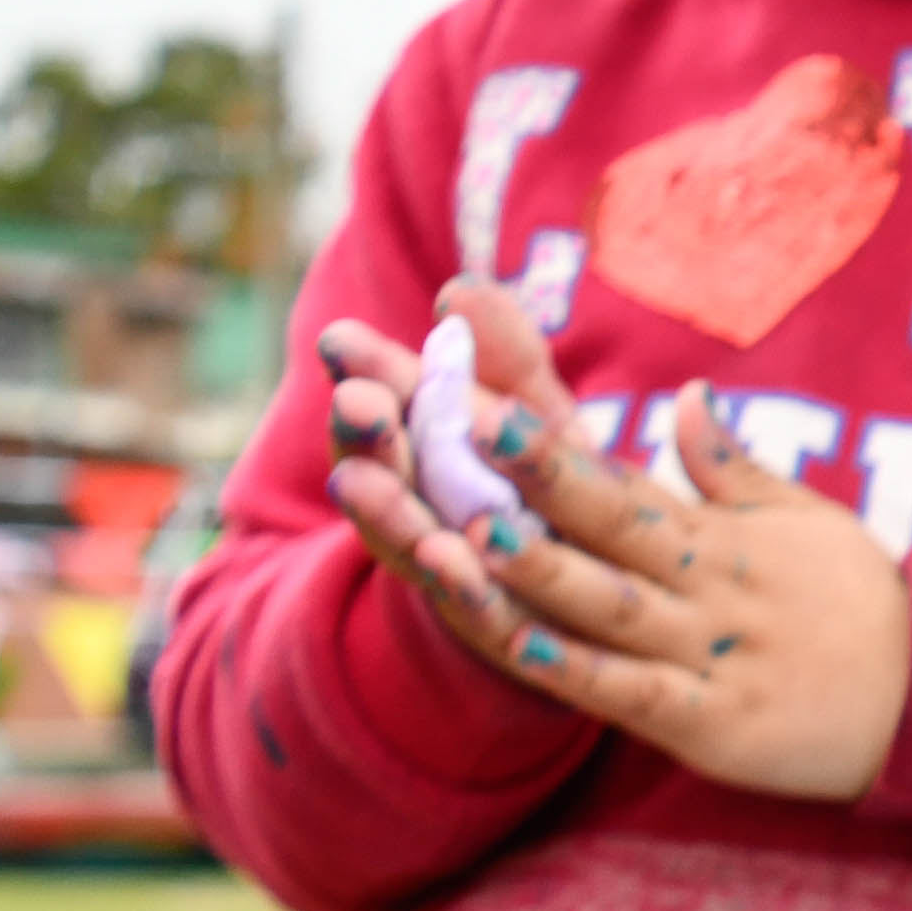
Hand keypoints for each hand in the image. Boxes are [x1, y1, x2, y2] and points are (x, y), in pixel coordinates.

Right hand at [314, 276, 590, 638]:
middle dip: (365, 434)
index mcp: (423, 442)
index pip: (385, 401)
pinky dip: (450, 581)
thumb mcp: (533, 412)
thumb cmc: (540, 479)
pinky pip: (461, 604)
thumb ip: (505, 357)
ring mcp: (436, 564)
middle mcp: (413, 502)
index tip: (344, 342)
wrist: (567, 592)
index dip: (365, 372)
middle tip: (357, 402)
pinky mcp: (479, 619)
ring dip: (383, 508)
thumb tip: (462, 291)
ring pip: (401, 535)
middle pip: (379, 466)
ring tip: (363, 480)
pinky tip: (444, 558)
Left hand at [324, 282, 911, 802]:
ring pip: (604, 607)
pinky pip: (631, 694)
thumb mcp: (808, 524)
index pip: (618, 481)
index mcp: (719, 538)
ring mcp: (706, 657)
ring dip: (533, 568)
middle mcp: (706, 589)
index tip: (481, 396)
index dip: (547, 445)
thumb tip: (686, 398)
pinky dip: (574, 672)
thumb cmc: (865, 606)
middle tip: (451, 427)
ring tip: (461, 530)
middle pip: (605, 527)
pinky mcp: (711, 726)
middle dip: (527, 478)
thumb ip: (734, 468)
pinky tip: (518, 646)